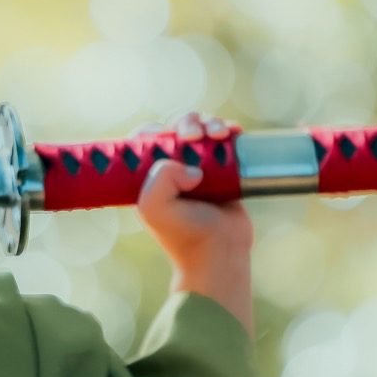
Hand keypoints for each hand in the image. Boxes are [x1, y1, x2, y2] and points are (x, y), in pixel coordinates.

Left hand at [134, 111, 254, 336]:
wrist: (221, 253)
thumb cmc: (184, 236)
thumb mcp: (156, 208)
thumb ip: (161, 178)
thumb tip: (191, 166)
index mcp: (147, 177)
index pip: (143, 140)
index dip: (154, 130)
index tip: (167, 136)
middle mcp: (171, 169)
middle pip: (175, 128)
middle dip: (186, 123)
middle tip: (194, 136)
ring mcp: (198, 168)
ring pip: (201, 129)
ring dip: (209, 123)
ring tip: (219, 134)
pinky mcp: (223, 170)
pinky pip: (223, 140)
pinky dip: (228, 129)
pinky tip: (233, 133)